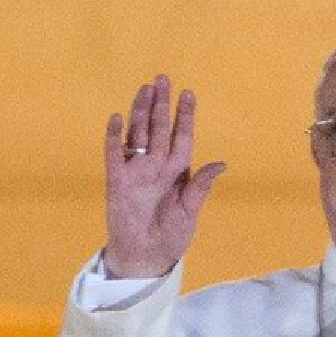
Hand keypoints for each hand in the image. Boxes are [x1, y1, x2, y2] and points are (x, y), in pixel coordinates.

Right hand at [102, 75, 225, 277]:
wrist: (144, 257)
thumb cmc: (171, 237)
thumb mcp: (190, 212)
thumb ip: (201, 186)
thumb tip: (221, 163)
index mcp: (177, 172)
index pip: (181, 137)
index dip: (184, 116)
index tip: (188, 94)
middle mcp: (156, 166)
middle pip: (158, 128)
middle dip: (161, 104)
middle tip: (163, 79)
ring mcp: (135, 171)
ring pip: (138, 134)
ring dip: (140, 112)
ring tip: (144, 89)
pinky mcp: (117, 181)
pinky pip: (114, 154)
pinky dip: (115, 137)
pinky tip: (117, 119)